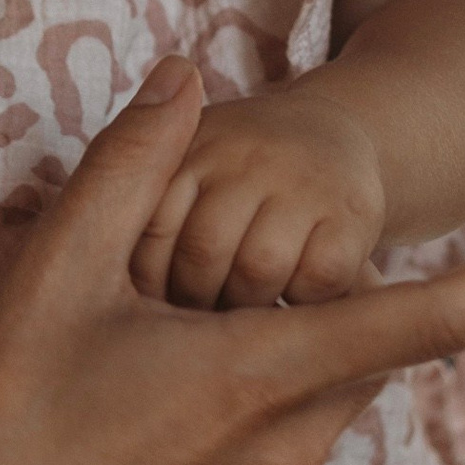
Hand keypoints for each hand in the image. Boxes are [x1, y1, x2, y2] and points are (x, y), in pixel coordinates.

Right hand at [0, 62, 464, 464]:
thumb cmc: (3, 429)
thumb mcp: (53, 275)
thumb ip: (131, 163)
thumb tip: (186, 76)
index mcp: (265, 377)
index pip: (436, 316)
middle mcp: (292, 444)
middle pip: (347, 332)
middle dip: (295, 285)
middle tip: (158, 288)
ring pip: (307, 376)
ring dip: (252, 335)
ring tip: (119, 343)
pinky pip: (273, 424)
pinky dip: (230, 383)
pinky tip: (125, 392)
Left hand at [131, 77, 388, 311]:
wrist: (331, 139)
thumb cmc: (232, 182)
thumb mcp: (178, 172)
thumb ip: (131, 215)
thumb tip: (111, 309)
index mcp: (187, 147)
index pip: (148, 231)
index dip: (145, 287)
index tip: (147, 312)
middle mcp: (243, 151)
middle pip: (201, 254)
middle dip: (194, 306)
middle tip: (194, 326)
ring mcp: (301, 177)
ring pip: (258, 271)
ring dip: (247, 312)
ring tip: (240, 319)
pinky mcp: (353, 211)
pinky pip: (316, 281)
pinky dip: (302, 307)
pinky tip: (293, 306)